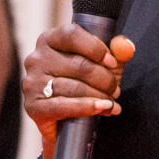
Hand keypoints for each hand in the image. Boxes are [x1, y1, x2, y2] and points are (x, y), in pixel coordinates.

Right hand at [22, 25, 135, 158]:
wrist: (68, 123)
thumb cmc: (85, 85)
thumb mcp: (103, 65)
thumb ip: (117, 51)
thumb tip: (126, 47)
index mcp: (50, 40)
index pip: (71, 35)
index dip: (96, 49)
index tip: (113, 64)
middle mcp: (36, 58)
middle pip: (78, 64)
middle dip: (105, 79)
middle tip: (116, 90)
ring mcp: (32, 82)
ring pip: (74, 87)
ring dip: (100, 96)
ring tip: (112, 103)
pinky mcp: (33, 106)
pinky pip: (63, 106)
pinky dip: (87, 107)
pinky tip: (102, 108)